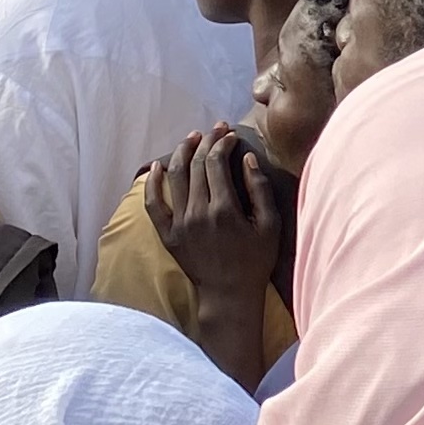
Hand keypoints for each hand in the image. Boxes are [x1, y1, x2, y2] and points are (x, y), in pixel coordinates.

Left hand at [152, 128, 286, 306]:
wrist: (229, 294)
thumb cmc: (255, 260)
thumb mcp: (270, 225)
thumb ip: (259, 190)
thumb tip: (247, 159)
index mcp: (224, 209)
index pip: (217, 162)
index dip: (223, 143)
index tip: (231, 135)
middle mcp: (198, 212)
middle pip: (197, 165)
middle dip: (207, 142)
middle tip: (215, 130)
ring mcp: (179, 223)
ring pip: (175, 177)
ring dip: (183, 152)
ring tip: (192, 138)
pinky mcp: (167, 234)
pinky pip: (153, 204)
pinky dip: (153, 183)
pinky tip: (157, 166)